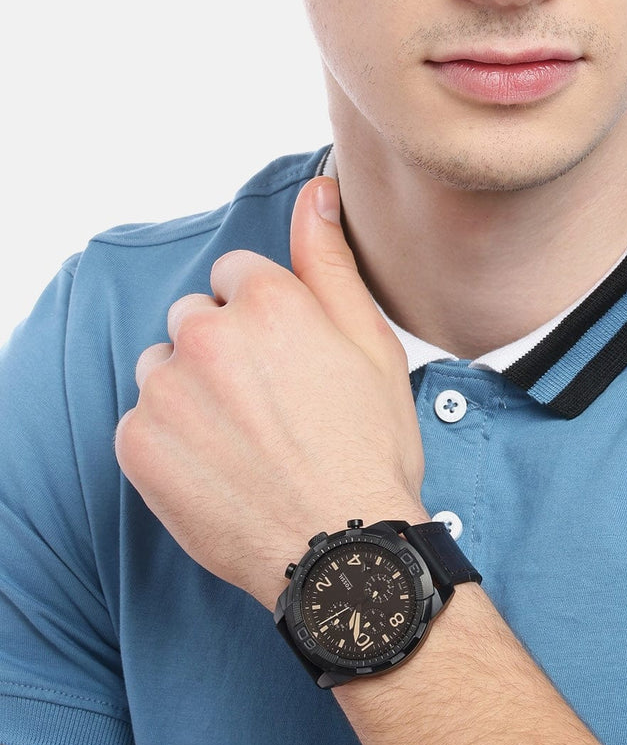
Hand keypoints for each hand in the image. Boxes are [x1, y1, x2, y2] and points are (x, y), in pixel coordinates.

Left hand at [115, 178, 427, 612]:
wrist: (342, 554)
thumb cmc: (369, 453)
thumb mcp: (372, 349)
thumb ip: (331, 263)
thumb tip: (316, 189)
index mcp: (267, 301)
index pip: (237, 275)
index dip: (266, 318)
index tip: (287, 363)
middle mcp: (205, 334)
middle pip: (195, 319)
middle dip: (224, 350)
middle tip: (268, 408)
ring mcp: (165, 391)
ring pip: (164, 368)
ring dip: (191, 391)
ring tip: (241, 442)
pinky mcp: (137, 444)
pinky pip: (142, 419)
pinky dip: (171, 439)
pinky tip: (216, 469)